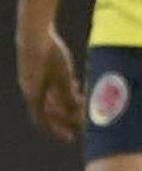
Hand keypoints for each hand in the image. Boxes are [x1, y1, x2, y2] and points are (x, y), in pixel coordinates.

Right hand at [17, 25, 84, 141]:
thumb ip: (67, 95)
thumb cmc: (50, 55)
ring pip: (49, 97)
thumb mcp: (63, 76)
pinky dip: (62, 89)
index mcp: (33, 96)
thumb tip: (75, 113)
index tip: (71, 137)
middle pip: (48, 110)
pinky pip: (49, 86)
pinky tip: (75, 83)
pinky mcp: (36, 69)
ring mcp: (32, 80)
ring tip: (82, 100)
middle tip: (81, 120)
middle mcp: (30, 90)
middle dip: (65, 116)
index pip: (43, 122)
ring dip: (65, 102)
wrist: (35, 32)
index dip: (57, 131)